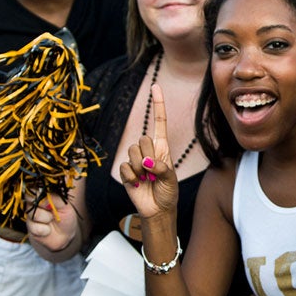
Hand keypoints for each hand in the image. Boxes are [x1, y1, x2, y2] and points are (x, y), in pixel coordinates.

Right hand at [27, 187, 80, 255]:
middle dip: (42, 204)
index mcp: (42, 193)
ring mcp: (30, 214)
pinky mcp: (29, 227)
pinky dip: (45, 230)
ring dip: (47, 218)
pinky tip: (47, 230)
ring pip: (34, 213)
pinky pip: (35, 227)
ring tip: (51, 219)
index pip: (34, 186)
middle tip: (51, 208)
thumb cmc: (65, 217)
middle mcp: (34, 202)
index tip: (46, 195)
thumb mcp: (65, 205)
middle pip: (29, 197)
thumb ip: (55, 198)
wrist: (64, 236)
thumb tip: (44, 194)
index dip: (39, 191)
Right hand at [120, 83, 178, 217]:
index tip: (155, 86)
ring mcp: (136, 160)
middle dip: (149, 157)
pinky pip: (125, 167)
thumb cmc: (168, 192)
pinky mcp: (126, 171)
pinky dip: (132, 177)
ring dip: (141, 168)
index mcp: (162, 147)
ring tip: (148, 179)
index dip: (157, 104)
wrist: (157, 210)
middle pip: (143, 139)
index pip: (159, 121)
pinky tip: (138, 184)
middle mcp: (148, 150)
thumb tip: (147, 162)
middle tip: (154, 173)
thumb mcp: (171, 179)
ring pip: (132, 152)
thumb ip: (162, 168)